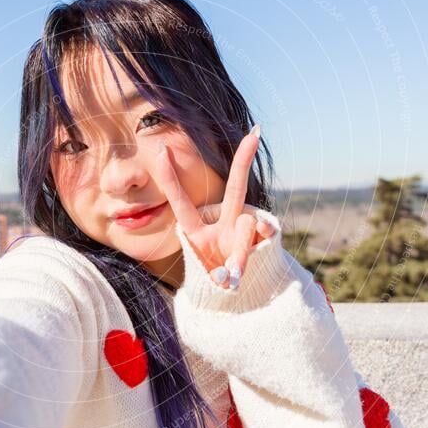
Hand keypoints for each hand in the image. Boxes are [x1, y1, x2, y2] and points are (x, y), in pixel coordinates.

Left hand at [156, 124, 276, 288]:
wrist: (239, 293)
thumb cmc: (216, 281)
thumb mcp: (211, 282)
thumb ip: (221, 276)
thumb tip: (234, 276)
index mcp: (198, 230)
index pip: (181, 202)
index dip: (171, 178)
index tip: (162, 150)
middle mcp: (223, 224)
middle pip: (236, 189)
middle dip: (244, 161)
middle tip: (254, 134)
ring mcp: (244, 231)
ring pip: (247, 225)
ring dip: (239, 254)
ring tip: (233, 276)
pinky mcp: (264, 239)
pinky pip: (265, 235)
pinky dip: (256, 251)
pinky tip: (246, 268)